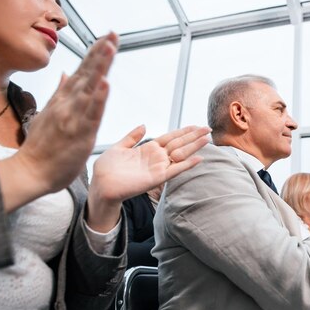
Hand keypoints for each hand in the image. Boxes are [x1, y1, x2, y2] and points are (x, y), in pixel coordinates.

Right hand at [0, 33, 118, 212]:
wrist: (30, 172)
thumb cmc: (40, 148)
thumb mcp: (47, 114)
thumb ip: (59, 93)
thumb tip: (67, 74)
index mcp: (63, 100)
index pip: (82, 72)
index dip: (95, 54)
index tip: (106, 38)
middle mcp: (68, 104)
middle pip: (88, 73)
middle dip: (101, 52)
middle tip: (113, 33)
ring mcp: (73, 116)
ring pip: (90, 87)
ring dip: (101, 66)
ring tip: (110, 47)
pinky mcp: (79, 132)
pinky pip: (92, 113)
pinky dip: (99, 97)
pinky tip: (106, 83)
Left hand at [86, 124, 210, 231]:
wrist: (101, 184)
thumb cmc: (107, 168)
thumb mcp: (119, 147)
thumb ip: (132, 137)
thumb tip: (144, 125)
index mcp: (148, 148)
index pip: (170, 137)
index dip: (183, 131)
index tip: (196, 125)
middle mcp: (156, 157)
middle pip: (179, 144)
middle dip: (193, 136)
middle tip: (208, 129)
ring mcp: (158, 167)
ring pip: (180, 155)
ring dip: (194, 147)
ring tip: (207, 139)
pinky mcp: (157, 178)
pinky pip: (175, 170)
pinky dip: (187, 165)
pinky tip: (198, 159)